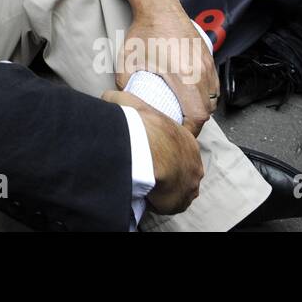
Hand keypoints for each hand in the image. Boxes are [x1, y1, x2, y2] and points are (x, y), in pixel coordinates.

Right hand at [102, 91, 202, 215]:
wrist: (147, 150)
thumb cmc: (141, 126)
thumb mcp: (127, 101)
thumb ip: (118, 98)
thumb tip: (107, 97)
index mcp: (185, 137)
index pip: (178, 146)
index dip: (164, 150)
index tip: (151, 154)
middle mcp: (194, 159)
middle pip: (182, 168)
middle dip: (168, 170)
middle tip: (148, 172)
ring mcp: (191, 181)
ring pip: (179, 186)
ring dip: (165, 187)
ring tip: (146, 185)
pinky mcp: (183, 199)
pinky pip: (173, 203)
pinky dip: (161, 202)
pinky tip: (147, 197)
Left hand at [118, 0, 217, 135]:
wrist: (159, 6)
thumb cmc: (144, 32)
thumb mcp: (127, 61)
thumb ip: (126, 86)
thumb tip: (126, 103)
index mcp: (184, 76)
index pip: (197, 116)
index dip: (188, 131)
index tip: (176, 134)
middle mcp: (201, 72)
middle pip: (207, 110)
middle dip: (194, 123)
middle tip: (177, 126)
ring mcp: (208, 64)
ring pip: (213, 98)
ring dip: (201, 109)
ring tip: (183, 113)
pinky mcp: (209, 58)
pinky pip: (214, 85)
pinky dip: (205, 95)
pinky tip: (190, 95)